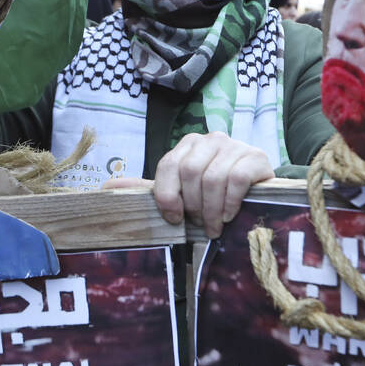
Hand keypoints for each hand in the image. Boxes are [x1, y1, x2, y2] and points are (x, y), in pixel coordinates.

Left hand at [151, 132, 273, 237]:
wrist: (257, 190)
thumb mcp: (181, 190)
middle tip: (199, 225)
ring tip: (214, 226)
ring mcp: (235, 145)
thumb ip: (149, 188)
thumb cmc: (215, 193)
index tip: (174, 219)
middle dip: (193, 206)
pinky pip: (236, 179)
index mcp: (188, 144)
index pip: (169, 165)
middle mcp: (211, 139)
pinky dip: (229, 203)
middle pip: (190, 172)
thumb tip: (106, 186)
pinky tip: (229, 215)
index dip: (168, 196)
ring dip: (211, 210)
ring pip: (212, 178)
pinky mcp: (255, 157)